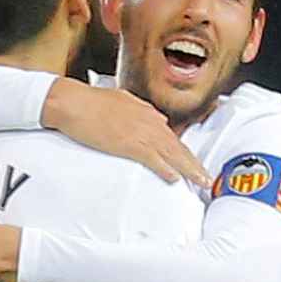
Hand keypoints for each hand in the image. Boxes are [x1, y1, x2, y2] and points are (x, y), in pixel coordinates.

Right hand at [41, 77, 211, 187]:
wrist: (73, 101)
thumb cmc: (90, 100)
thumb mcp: (121, 100)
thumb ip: (140, 109)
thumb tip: (156, 117)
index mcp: (147, 111)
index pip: (170, 135)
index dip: (183, 151)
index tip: (191, 162)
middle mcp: (149, 121)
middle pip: (178, 146)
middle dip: (194, 163)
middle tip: (207, 178)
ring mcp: (141, 133)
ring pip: (172, 154)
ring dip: (189, 169)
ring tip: (201, 182)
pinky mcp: (130, 144)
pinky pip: (154, 159)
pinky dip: (166, 169)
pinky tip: (175, 179)